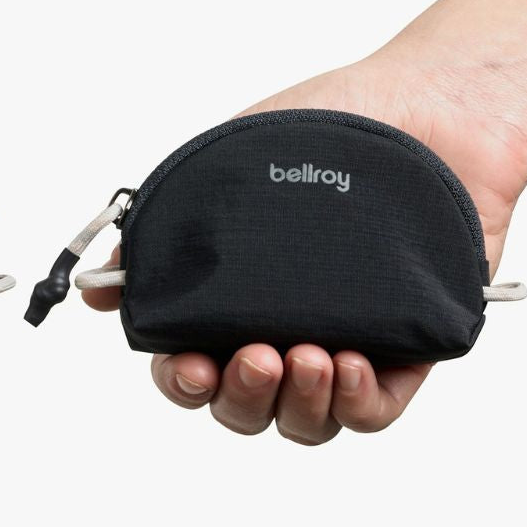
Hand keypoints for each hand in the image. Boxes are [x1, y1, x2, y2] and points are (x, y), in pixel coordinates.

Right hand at [83, 50, 526, 441]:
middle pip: (243, 408)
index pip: (192, 368)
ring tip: (309, 357)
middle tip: (256, 356)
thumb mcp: (223, 168)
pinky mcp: (407, 350)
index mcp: (232, 301)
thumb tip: (97, 290)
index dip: (181, 380)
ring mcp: (344, 344)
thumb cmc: (322, 128)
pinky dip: (356, 404)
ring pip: (305, 421)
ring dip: (298, 404)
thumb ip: (160, 229)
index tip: (188, 362)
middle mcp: (282, 332)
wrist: (429, 105)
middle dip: (240, 396)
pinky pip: (375, 411)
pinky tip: (351, 362)